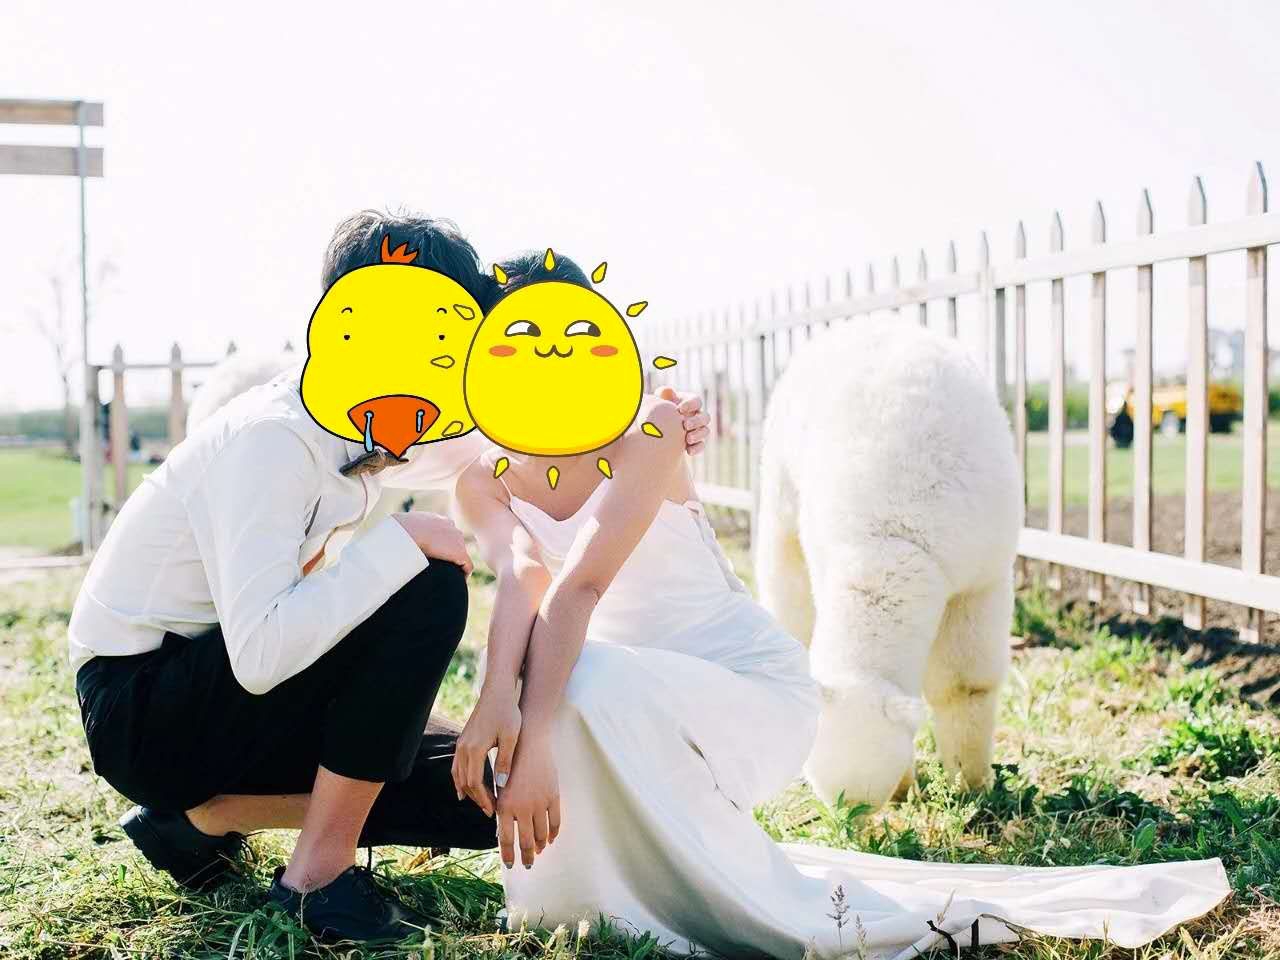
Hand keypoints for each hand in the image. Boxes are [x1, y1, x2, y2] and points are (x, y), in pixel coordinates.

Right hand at [392, 512, 472, 574]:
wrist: (409, 532)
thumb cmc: (400, 528)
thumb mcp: (400, 524)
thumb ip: (403, 530)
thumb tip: (392, 532)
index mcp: (438, 520)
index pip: (444, 532)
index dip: (441, 545)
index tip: (434, 555)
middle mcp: (451, 527)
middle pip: (454, 543)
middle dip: (449, 554)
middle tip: (441, 567)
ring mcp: (457, 540)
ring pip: (460, 555)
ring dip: (455, 565)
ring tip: (448, 577)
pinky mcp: (460, 553)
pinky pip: (467, 566)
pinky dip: (463, 575)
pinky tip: (456, 583)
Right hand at [452, 683, 520, 816]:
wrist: (497, 692)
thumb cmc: (508, 713)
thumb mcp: (511, 737)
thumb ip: (505, 761)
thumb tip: (500, 786)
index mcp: (475, 749)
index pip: (475, 783)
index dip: (484, 799)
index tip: (493, 810)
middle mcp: (464, 748)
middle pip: (465, 782)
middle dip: (477, 799)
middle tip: (490, 811)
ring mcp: (461, 744)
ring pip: (458, 775)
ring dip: (468, 791)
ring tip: (480, 804)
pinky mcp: (463, 740)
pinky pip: (457, 766)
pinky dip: (459, 780)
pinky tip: (465, 789)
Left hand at [497, 732, 560, 868]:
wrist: (529, 743)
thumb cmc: (511, 765)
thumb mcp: (501, 787)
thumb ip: (502, 810)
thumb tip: (503, 834)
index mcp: (504, 806)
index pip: (506, 840)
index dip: (509, 856)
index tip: (511, 865)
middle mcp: (521, 808)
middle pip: (525, 842)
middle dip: (526, 857)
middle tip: (528, 865)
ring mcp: (539, 803)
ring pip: (541, 835)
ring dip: (539, 847)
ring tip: (538, 852)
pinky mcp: (553, 797)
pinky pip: (555, 822)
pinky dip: (553, 834)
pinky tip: (549, 839)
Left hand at [656, 386, 709, 455]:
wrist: (656, 429)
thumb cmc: (659, 411)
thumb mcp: (659, 401)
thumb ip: (663, 394)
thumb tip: (667, 391)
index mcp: (690, 403)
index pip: (697, 401)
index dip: (691, 404)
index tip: (680, 409)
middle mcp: (697, 416)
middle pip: (705, 417)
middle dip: (696, 421)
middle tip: (685, 425)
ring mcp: (698, 430)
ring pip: (705, 431)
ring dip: (698, 435)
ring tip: (687, 439)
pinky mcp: (696, 443)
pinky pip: (702, 445)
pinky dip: (697, 448)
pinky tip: (688, 451)